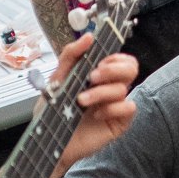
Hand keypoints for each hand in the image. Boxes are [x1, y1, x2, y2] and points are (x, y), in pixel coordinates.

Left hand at [54, 33, 138, 168]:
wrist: (47, 141)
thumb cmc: (53, 112)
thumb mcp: (57, 79)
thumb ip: (71, 55)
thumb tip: (89, 36)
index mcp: (99, 77)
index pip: (121, 58)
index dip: (114, 57)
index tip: (98, 62)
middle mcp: (110, 89)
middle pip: (131, 68)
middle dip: (112, 69)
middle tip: (92, 77)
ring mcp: (116, 106)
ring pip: (123, 88)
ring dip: (100, 93)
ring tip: (81, 101)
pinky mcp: (119, 123)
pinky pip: (129, 107)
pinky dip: (111, 109)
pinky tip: (96, 116)